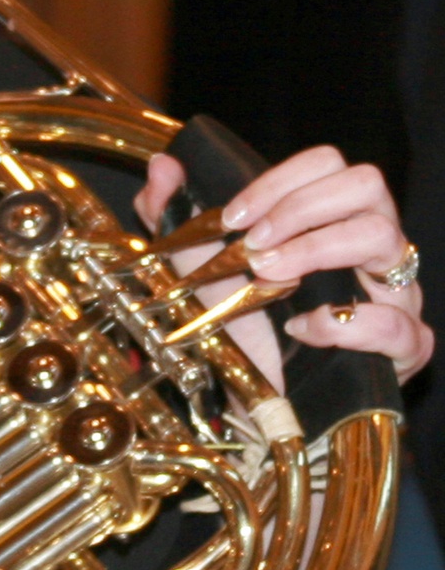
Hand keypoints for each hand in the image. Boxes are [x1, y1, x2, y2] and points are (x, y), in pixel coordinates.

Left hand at [136, 145, 431, 384]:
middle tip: (255, 246)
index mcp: (330, 218)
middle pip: (365, 183)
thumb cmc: (238, 330)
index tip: (233, 216)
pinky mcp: (406, 347)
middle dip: (301, 207)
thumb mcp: (196, 269)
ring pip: (384, 236)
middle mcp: (370, 246)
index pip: (327, 165)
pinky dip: (349, 323)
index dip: (280, 180)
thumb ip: (173, 213)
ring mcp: (395, 293)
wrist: (256, 404)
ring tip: (271, 278)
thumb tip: (163, 166)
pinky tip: (304, 330)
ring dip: (318, 249)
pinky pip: (400, 323)